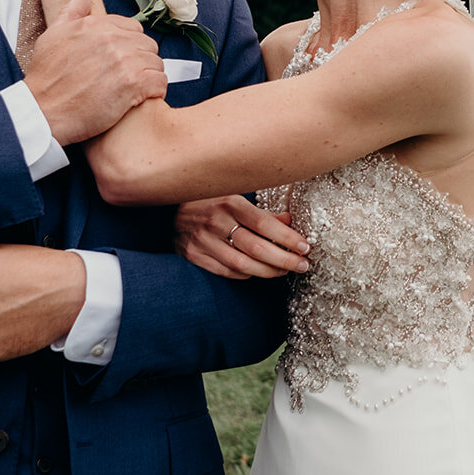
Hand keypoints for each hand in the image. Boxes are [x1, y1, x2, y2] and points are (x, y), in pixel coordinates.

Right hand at [25, 0, 168, 144]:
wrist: (43, 110)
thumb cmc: (46, 77)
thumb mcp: (53, 35)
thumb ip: (73, 11)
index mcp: (97, 25)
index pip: (133, 28)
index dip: (130, 46)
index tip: (121, 60)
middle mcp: (112, 39)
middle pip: (148, 45)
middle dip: (141, 61)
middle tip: (127, 77)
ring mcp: (124, 61)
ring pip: (156, 64)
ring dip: (149, 77)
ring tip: (133, 89)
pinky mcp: (133, 85)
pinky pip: (160, 82)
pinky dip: (155, 92)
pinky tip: (140, 99)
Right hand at [174, 196, 310, 279]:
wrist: (167, 211)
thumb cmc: (209, 203)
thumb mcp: (235, 199)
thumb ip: (262, 213)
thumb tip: (290, 221)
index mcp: (230, 203)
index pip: (265, 224)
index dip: (288, 238)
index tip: (306, 247)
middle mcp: (216, 222)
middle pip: (257, 248)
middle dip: (284, 260)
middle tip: (303, 265)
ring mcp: (203, 241)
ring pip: (243, 265)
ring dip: (269, 271)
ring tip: (285, 271)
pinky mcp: (194, 256)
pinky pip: (226, 272)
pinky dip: (246, 275)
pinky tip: (259, 273)